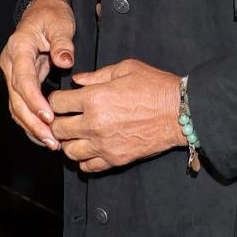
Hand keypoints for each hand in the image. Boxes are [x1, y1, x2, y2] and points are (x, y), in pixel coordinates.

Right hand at [0, 0, 75, 151]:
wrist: (43, 10)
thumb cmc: (52, 15)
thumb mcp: (60, 22)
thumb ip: (62, 42)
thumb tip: (65, 60)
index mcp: (18, 48)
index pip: (23, 79)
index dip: (34, 100)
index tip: (48, 116)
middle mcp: (10, 63)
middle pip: (16, 99)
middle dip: (32, 122)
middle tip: (51, 140)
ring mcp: (13, 74)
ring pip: (16, 107)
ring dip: (32, 127)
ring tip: (51, 143)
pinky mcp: (20, 82)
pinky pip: (22, 106)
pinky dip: (31, 121)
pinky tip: (45, 135)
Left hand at [49, 58, 184, 172]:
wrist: (180, 112)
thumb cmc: (155, 86)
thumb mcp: (125, 69)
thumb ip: (97, 75)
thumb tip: (77, 80)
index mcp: (94, 98)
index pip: (56, 103)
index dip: (56, 100)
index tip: (62, 100)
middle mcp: (94, 123)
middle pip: (58, 129)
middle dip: (58, 122)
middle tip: (66, 118)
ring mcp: (104, 144)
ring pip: (69, 151)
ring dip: (69, 142)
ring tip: (77, 135)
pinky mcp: (115, 159)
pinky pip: (87, 166)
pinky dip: (84, 160)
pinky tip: (90, 149)